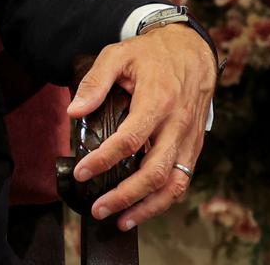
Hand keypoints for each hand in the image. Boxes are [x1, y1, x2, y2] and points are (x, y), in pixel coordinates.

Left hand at [66, 23, 215, 230]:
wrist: (193, 49)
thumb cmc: (153, 53)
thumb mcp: (119, 54)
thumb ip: (95, 81)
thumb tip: (75, 110)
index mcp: (158, 100)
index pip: (130, 140)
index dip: (104, 160)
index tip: (82, 173)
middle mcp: (177, 123)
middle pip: (154, 171)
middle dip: (125, 195)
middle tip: (99, 208)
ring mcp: (189, 137)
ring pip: (173, 183)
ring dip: (148, 207)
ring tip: (122, 220)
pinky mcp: (195, 145)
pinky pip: (183, 179)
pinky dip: (164, 199)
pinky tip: (144, 208)